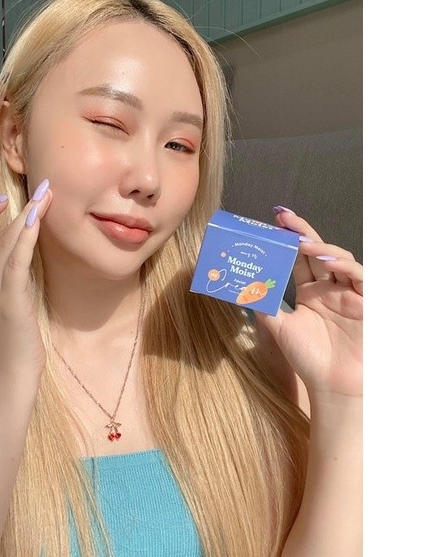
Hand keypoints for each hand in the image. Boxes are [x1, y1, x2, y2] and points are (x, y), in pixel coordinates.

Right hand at [0, 182, 51, 381]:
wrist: (9, 372)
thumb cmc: (5, 336)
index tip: (3, 202)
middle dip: (16, 208)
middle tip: (42, 190)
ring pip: (5, 242)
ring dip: (28, 215)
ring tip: (47, 196)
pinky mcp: (10, 299)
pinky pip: (16, 260)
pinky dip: (27, 236)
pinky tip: (37, 219)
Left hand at [255, 207, 361, 399]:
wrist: (331, 385)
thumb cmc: (307, 357)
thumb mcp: (278, 327)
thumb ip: (263, 306)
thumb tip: (238, 289)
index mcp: (310, 291)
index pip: (299, 258)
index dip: (288, 240)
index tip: (273, 223)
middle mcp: (328, 288)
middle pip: (317, 251)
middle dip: (301, 232)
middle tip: (284, 216)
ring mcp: (347, 293)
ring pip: (338, 259)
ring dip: (321, 247)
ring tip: (301, 242)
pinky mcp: (364, 303)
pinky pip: (360, 278)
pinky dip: (346, 267)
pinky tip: (329, 262)